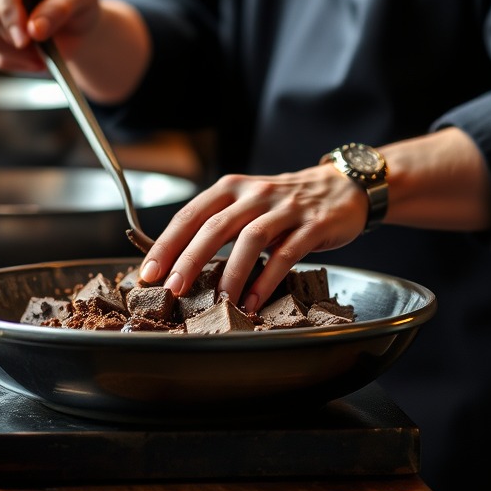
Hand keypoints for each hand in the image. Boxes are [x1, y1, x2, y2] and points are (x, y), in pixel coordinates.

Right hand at [0, 0, 99, 73]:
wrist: (71, 22)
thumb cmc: (77, 0)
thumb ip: (61, 9)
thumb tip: (34, 29)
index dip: (9, 10)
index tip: (25, 39)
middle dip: (6, 32)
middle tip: (35, 52)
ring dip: (3, 46)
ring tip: (36, 57)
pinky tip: (25, 57)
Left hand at [137, 163, 368, 311]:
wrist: (342, 188)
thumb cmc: (285, 203)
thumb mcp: (248, 204)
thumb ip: (219, 225)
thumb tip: (177, 265)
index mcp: (232, 188)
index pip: (190, 214)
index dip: (166, 244)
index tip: (148, 273)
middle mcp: (255, 193)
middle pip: (215, 226)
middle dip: (190, 259)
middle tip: (172, 290)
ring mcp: (285, 207)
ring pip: (250, 239)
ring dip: (230, 273)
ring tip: (217, 303)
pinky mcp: (313, 224)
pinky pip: (286, 253)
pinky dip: (267, 278)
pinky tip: (253, 300)